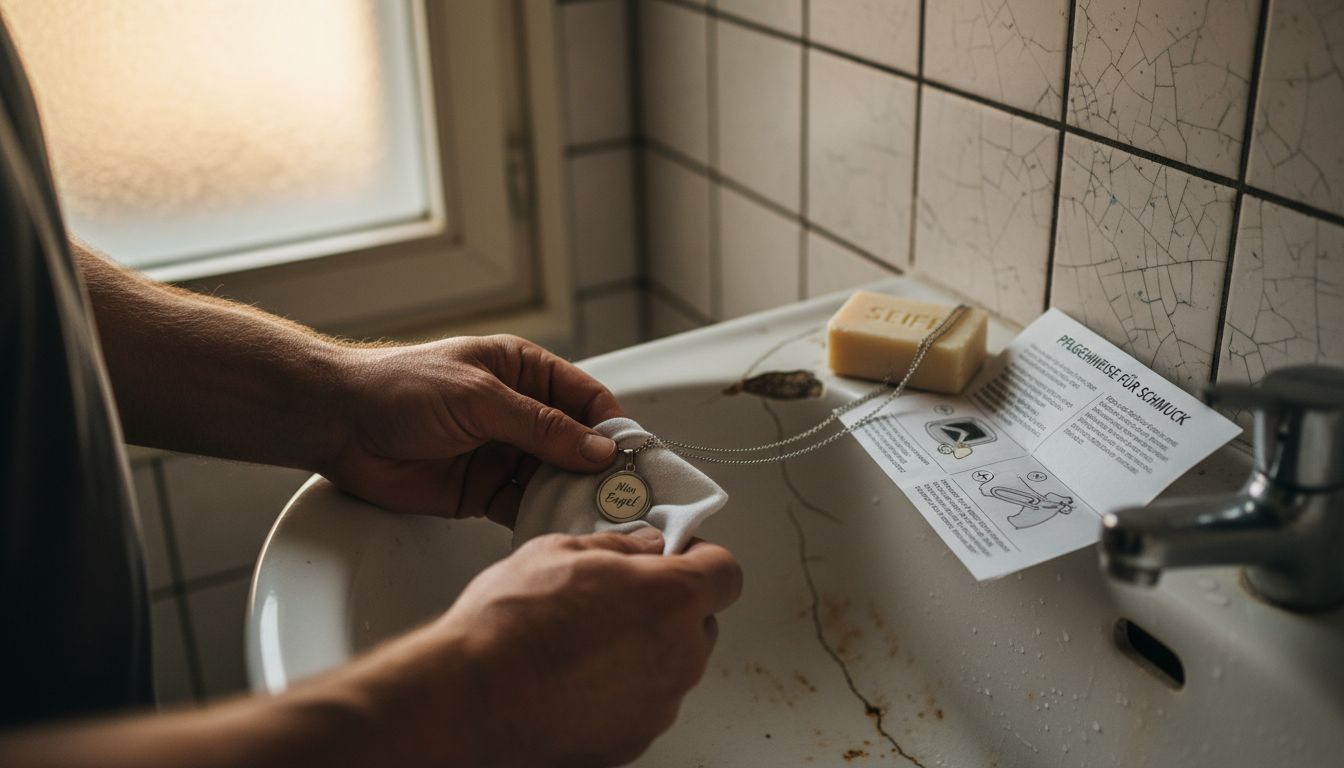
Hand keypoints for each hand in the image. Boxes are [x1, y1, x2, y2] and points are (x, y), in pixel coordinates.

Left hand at [321, 334, 622, 524]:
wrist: (338, 423)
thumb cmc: (400, 388)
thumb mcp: (481, 398)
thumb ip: (541, 427)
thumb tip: (598, 449)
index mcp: (525, 372)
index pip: (587, 400)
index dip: (613, 427)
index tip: (635, 458)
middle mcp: (520, 413)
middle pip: (578, 445)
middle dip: (600, 471)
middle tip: (627, 500)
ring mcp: (502, 454)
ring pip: (554, 480)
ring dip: (574, 498)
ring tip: (599, 521)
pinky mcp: (482, 491)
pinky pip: (524, 507)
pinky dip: (542, 519)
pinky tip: (559, 532)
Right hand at [366, 528, 743, 767]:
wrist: (471, 698)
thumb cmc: (508, 627)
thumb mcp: (560, 551)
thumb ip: (618, 546)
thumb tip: (641, 546)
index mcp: (671, 598)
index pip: (725, 572)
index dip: (701, 559)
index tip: (676, 555)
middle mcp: (678, 655)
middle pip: (700, 622)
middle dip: (669, 606)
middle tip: (619, 595)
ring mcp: (658, 705)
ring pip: (671, 666)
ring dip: (644, 650)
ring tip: (584, 640)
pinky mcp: (632, 740)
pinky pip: (643, 704)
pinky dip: (621, 690)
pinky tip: (575, 677)